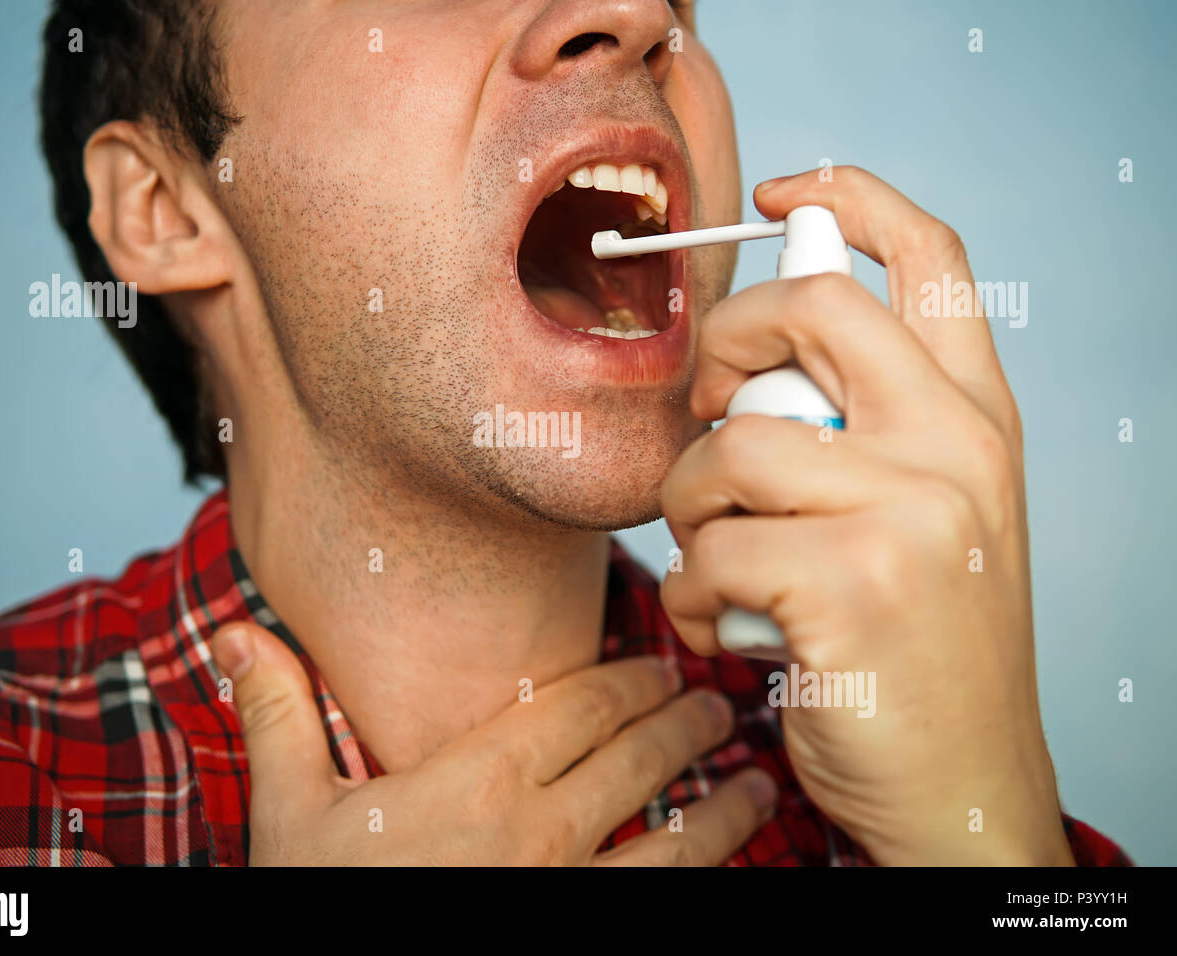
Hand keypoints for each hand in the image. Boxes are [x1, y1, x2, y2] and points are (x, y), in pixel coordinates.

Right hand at [210, 623, 776, 864]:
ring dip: (725, 806)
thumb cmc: (322, 902)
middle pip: (640, 758)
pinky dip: (710, 880)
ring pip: (678, 842)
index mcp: (479, 780)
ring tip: (757, 785)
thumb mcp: (291, 812)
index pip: (583, 705)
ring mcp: (573, 896)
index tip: (660, 667)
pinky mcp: (584, 937)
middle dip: (687, 724)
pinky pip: (667, 905)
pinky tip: (734, 868)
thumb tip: (237, 635)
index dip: (631, 679)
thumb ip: (280, 716)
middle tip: (718, 706)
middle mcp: (542, 833)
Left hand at [661, 167, 1072, 864]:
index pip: (931, 258)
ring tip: (723, 560)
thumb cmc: (919, 647)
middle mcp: (957, 446)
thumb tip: (754, 365)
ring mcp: (910, 509)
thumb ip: (867, 431)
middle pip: (806, 307)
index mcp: (978, 419)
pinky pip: (710, 546)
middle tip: (714, 412)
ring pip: (730, 445)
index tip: (782, 192)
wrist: (961, 785)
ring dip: (693, 507)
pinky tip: (728, 624)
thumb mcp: (926, 518)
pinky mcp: (850, 581)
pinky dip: (693, 592)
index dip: (851, 198)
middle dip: (724, 345)